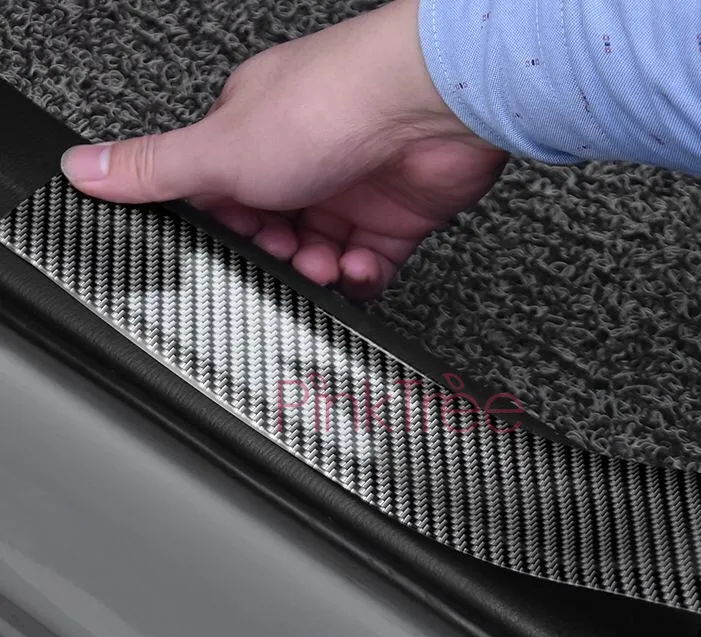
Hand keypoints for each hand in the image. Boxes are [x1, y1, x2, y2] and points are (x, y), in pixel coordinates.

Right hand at [60, 0, 508, 298]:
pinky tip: (359, 268)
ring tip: (328, 263)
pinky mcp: (393, 218)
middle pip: (274, 238)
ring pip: (321, 258)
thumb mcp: (220, 148)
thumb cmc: (331, 107)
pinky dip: (362, 277)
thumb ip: (155, 170)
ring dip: (321, 273)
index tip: (235, 247)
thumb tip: (85, 169)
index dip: (227, 235)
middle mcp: (302, 162)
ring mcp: (350, 190)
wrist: (427, 106)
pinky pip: (369, 266)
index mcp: (252, 139)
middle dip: (278, 260)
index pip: (222, 202)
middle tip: (288, 256)